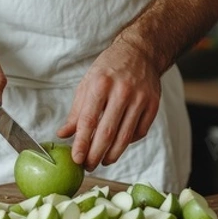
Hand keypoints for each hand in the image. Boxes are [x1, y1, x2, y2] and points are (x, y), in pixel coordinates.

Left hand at [57, 39, 161, 171]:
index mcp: (101, 84)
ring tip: (102, 161)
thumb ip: (76, 112)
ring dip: (112, 155)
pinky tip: (119, 145)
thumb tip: (63, 134)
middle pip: (107, 133)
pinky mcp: (153, 105)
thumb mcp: (88, 84)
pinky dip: (128, 143)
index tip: (76, 159)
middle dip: (95, 155)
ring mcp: (140, 99)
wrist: (140, 52)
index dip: (82, 143)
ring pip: (125, 137)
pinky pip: (140, 132)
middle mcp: (122, 92)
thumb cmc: (109, 69)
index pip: (89, 121)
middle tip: (88, 166)